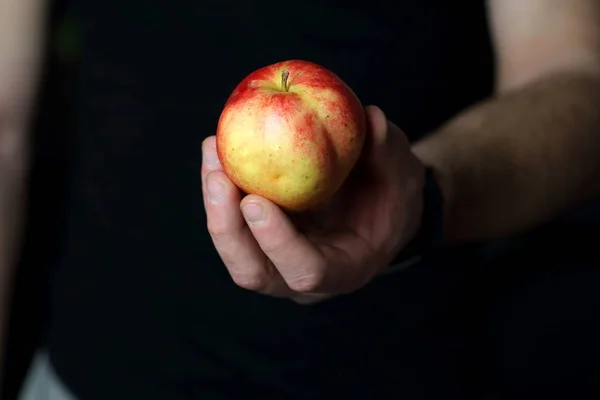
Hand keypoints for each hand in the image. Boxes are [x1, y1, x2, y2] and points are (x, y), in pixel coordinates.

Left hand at [201, 106, 424, 303]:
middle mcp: (301, 276)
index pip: (306, 271)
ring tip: (212, 148)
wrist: (376, 206)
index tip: (257, 201)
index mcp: (343, 270)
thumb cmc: (392, 194)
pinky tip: (216, 147)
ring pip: (233, 247)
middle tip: (218, 176)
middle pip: (252, 271)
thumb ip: (390, 152)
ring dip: (215, 202)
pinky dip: (220, 185)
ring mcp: (276, 260)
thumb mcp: (402, 173)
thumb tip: (372, 119)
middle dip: (227, 226)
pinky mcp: (260, 238)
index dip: (279, 243)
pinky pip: (231, 220)